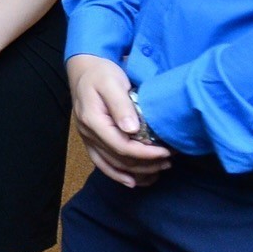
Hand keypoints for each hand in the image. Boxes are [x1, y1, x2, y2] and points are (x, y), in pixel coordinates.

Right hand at [68, 54, 170, 187]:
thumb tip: (132, 129)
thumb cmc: (100, 74)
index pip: (122, 146)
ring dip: (137, 172)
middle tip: (169, 160)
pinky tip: (134, 181)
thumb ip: (121, 105)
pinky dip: (118, 175)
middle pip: (119, 159)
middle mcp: (88, 134)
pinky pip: (103, 164)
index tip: (166, 152)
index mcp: (93, 121)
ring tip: (158, 170)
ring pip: (113, 166)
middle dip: (146, 164)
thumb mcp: (112, 83)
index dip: (145, 154)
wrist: (83, 69)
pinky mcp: (91, 141)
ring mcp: (88, 139)